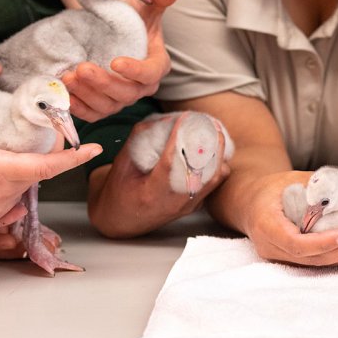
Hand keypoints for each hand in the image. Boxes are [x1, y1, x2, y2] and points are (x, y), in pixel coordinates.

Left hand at [62, 0, 183, 120]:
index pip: (150, 74)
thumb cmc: (131, 21)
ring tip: (67, 76)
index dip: (135, 71)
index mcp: (156, 64)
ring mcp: (120, 98)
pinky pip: (91, 113)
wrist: (108, 32)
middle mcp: (140, 87)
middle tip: (82, 67)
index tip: (115, 61)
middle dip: (103, 83)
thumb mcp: (145, 7)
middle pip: (126, 93)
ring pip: (107, 105)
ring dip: (86, 94)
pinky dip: (77, 107)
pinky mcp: (100, 106)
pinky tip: (64, 93)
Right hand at [87, 114, 231, 237]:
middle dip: (208, 143)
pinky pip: (214, 181)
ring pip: (214, 176)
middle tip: (208, 121)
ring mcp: (187, 205)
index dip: (180, 138)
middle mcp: (173, 202)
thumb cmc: (119, 190)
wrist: (123, 220)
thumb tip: (164, 119)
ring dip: (217, 151)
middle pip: (201, 171)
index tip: (186, 118)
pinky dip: (217, 161)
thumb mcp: (121, 164)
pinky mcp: (196, 204)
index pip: (171, 163)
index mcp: (151, 193)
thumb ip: (140, 140)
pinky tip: (213, 146)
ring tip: (214, 130)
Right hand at [243, 171, 337, 265]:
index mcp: (267, 226)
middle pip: (312, 258)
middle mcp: (272, 248)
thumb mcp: (292, 179)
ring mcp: (281, 257)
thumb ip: (317, 186)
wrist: (250, 202)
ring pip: (319, 264)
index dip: (323, 242)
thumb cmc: (273, 187)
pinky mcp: (294, 260)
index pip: (297, 242)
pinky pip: (320, 262)